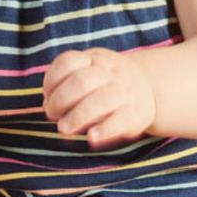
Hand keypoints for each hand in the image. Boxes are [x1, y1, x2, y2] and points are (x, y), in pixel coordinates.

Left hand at [42, 48, 156, 148]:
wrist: (150, 87)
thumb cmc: (107, 82)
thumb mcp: (90, 70)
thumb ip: (66, 83)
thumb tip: (47, 104)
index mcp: (94, 59)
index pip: (68, 62)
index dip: (51, 81)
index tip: (46, 96)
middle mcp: (111, 72)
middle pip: (81, 81)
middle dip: (60, 100)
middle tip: (51, 115)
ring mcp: (125, 92)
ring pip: (100, 101)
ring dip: (77, 116)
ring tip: (63, 129)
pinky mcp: (135, 114)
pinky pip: (119, 121)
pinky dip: (104, 130)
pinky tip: (91, 137)